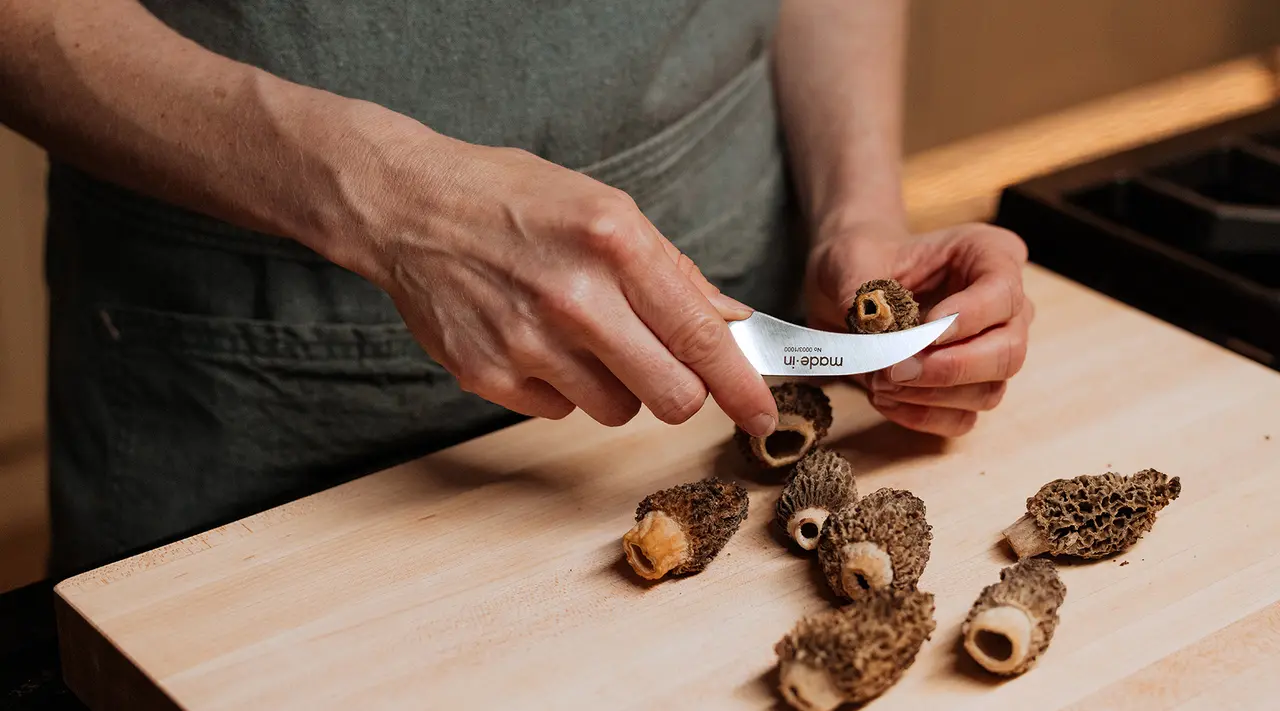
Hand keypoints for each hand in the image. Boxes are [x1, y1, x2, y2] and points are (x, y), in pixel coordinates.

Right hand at [334, 115, 777, 434]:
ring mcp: (526, 342)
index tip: (762, 417)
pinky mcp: (488, 375)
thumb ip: (673, 271)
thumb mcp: (604, 208)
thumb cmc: (512, 199)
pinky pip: (560, 413)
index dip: (741, 388)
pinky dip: (561, 388)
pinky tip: (536, 341)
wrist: (408, 206)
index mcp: (613, 242)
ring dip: (616, 386)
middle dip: (681, 392)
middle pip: (671, 397)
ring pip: (617, 412)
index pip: (701, 336)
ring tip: (580, 335)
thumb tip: (732, 323)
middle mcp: (573, 297)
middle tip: (664, 367)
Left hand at [806, 221, 1032, 435]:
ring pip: (989, 391)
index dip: (969, 316)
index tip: (924, 331)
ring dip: (929, 394)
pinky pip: (961, 419)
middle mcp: (1002, 307)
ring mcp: (989, 352)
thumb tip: (882, 333)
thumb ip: (865, 294)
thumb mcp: (850, 260)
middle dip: (952, 367)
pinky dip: (920, 415)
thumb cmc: (859, 261)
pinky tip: (883, 396)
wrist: (844, 290)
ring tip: (879, 379)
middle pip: (1009, 351)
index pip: (1003, 291)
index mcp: (988, 255)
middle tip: (898, 368)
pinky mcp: (966, 390)